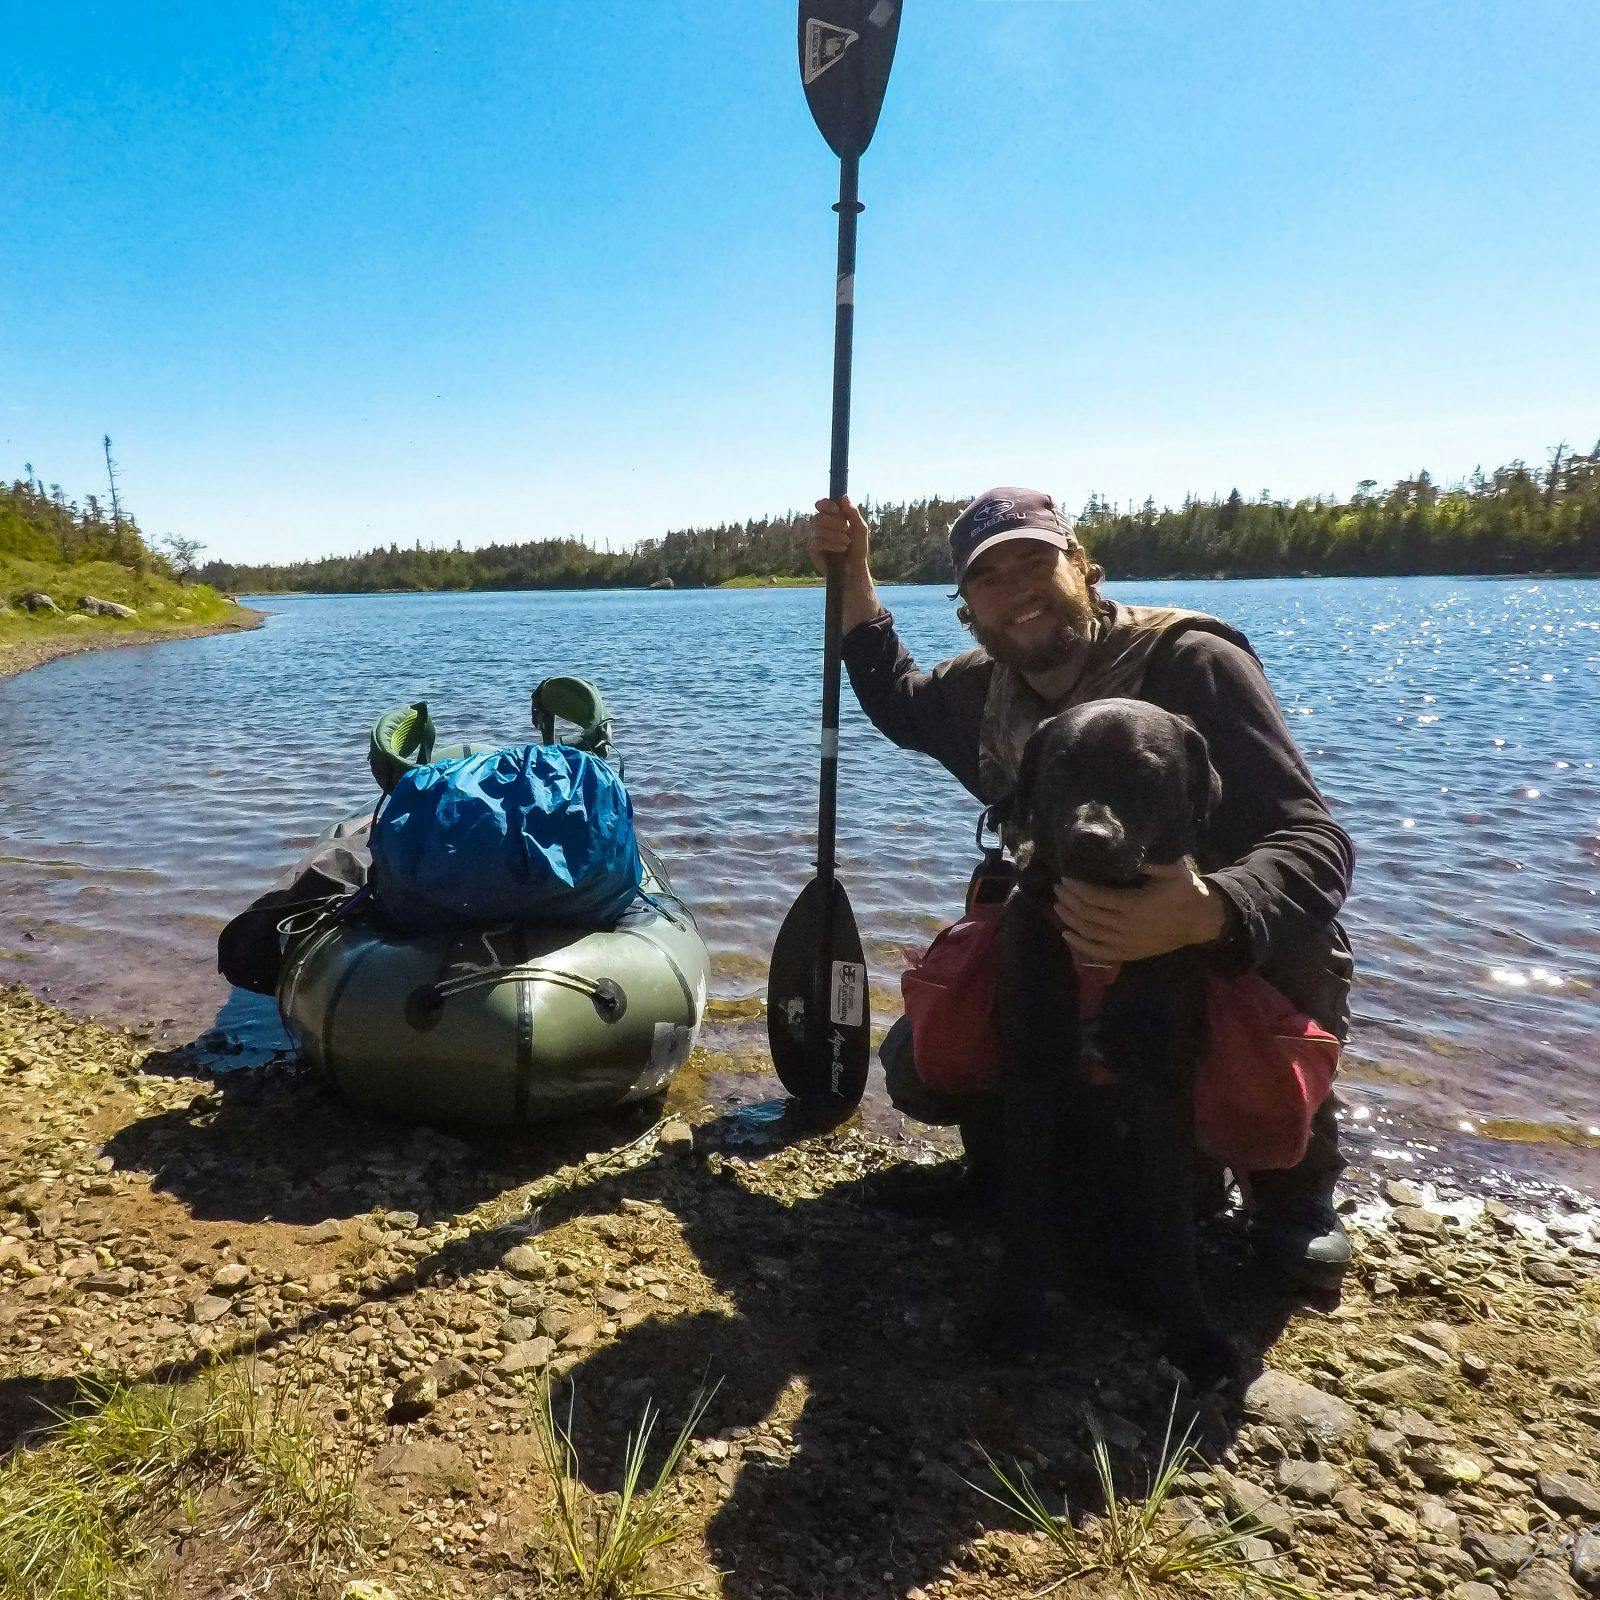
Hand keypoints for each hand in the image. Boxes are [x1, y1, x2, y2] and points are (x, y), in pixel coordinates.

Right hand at [809, 495, 870, 576]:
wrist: (855, 568)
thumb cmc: (857, 548)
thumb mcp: (860, 528)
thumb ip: (853, 513)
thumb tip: (844, 497)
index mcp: (832, 518)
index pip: (821, 505)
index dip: (826, 504)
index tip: (836, 510)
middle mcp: (821, 526)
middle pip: (818, 516)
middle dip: (833, 522)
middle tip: (846, 528)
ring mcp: (816, 537)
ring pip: (818, 529)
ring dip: (835, 535)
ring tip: (847, 542)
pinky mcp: (813, 549)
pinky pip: (818, 542)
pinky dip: (832, 545)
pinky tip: (841, 550)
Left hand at [1052, 862, 1228, 964]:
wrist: (1201, 921)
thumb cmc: (1186, 891)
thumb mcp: (1174, 870)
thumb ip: (1151, 861)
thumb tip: (1127, 849)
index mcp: (1135, 905)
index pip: (1096, 897)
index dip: (1077, 888)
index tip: (1065, 878)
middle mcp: (1127, 926)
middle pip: (1088, 914)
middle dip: (1069, 900)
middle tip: (1057, 887)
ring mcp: (1127, 943)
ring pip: (1089, 932)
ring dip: (1069, 919)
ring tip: (1057, 905)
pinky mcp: (1129, 953)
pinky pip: (1099, 952)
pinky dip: (1080, 944)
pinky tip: (1066, 934)